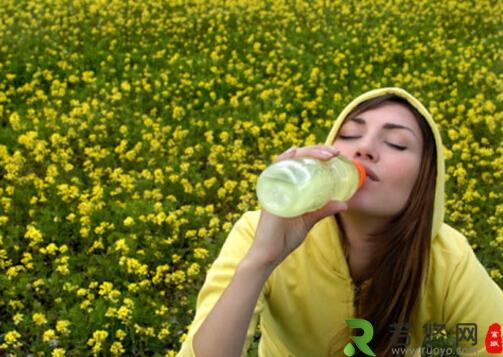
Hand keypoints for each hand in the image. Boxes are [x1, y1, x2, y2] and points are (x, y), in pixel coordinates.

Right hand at [247, 145, 347, 268]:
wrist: (270, 254)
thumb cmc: (286, 237)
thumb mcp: (309, 220)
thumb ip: (323, 210)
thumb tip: (344, 204)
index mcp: (290, 187)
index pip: (304, 163)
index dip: (319, 155)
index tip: (337, 155)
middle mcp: (281, 183)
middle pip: (298, 157)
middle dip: (317, 150)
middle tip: (335, 153)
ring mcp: (274, 186)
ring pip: (289, 160)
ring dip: (307, 152)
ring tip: (326, 153)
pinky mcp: (269, 193)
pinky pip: (274, 171)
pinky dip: (284, 159)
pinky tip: (294, 152)